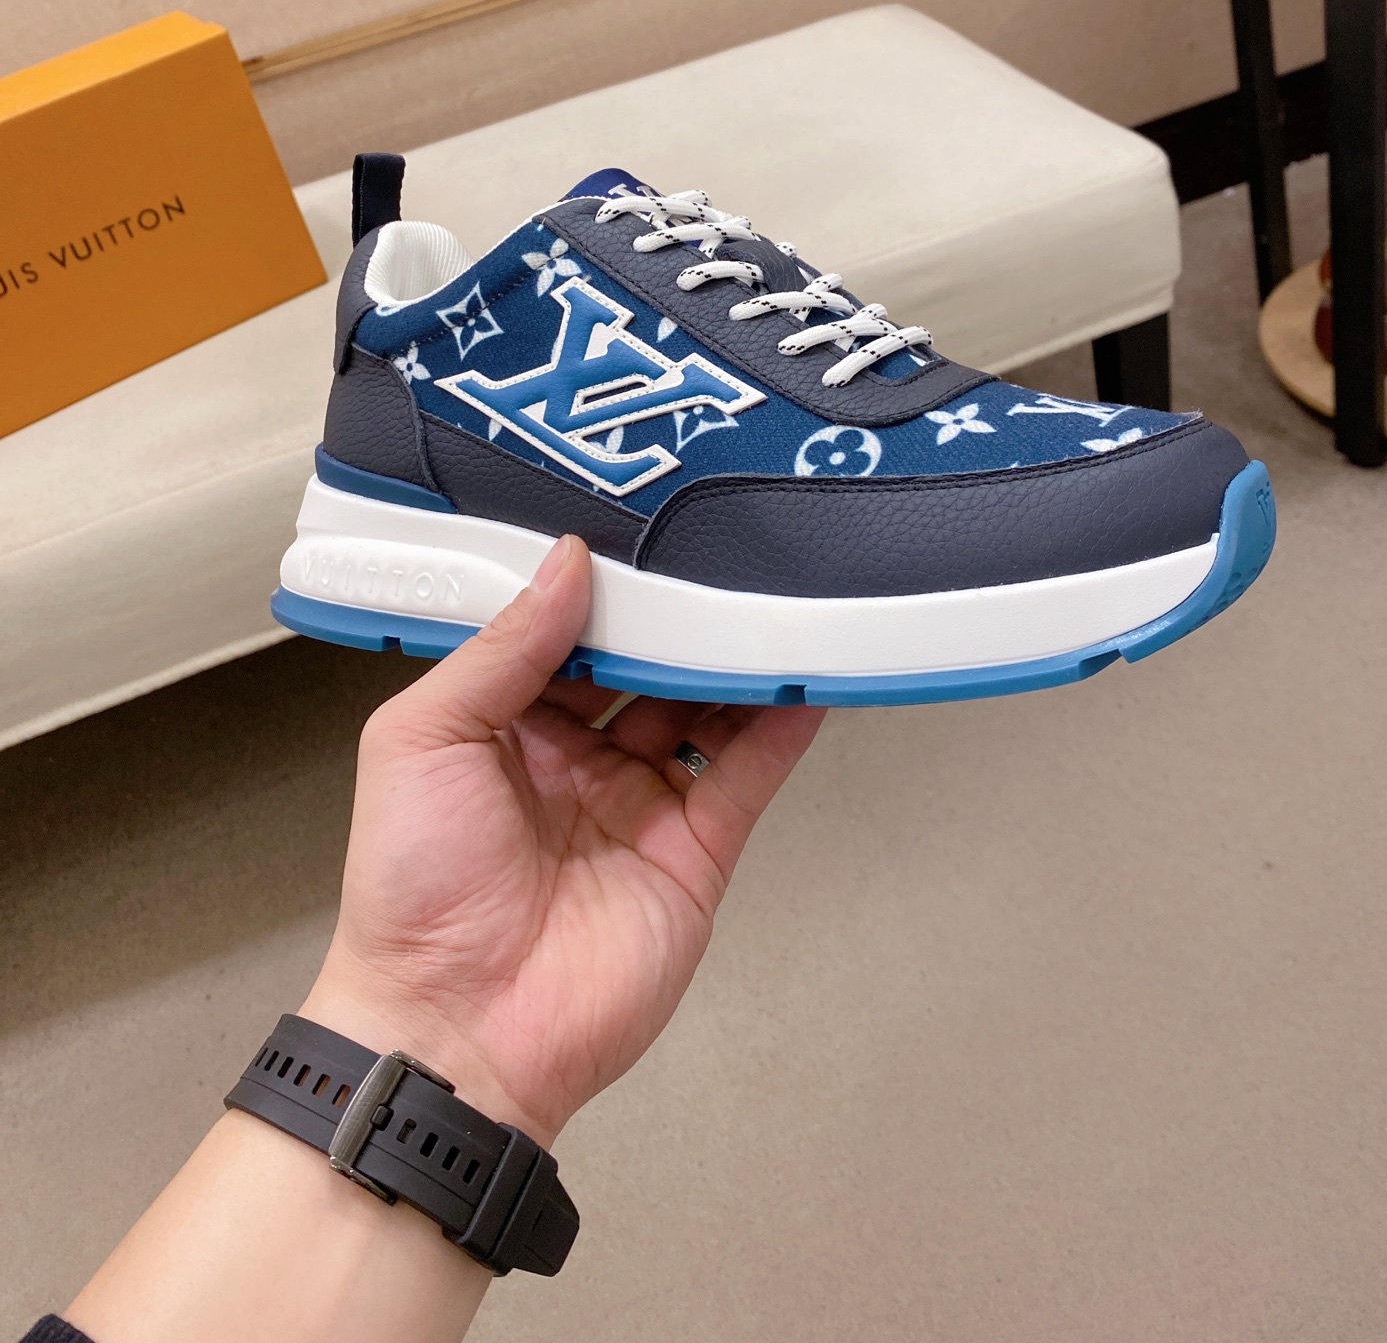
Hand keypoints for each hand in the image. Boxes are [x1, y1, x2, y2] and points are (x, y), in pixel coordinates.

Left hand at [303, 534, 824, 1145]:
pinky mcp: (692, 851)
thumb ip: (501, 649)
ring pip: (702, 708)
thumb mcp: (422, 739)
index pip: (561, 633)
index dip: (595, 586)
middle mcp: (575, 759)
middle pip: (643, 665)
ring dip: (734, 656)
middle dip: (675, 613)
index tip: (632, 527)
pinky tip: (803, 672)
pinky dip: (779, 723)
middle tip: (711, 547)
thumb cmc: (409, 892)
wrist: (455, 1031)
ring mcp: (638, 804)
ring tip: (770, 593)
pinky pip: (746, 773)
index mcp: (502, 726)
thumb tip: (564, 563)